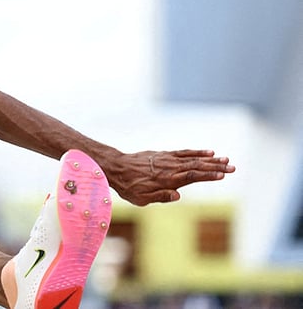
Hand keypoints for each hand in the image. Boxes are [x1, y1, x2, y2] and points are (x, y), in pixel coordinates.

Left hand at [105, 149, 234, 205]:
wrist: (117, 168)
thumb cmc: (129, 187)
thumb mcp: (141, 199)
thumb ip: (160, 197)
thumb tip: (177, 196)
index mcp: (167, 180)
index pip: (192, 176)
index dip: (208, 175)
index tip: (222, 175)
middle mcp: (170, 168)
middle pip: (196, 166)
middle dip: (215, 167)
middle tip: (233, 167)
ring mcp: (167, 159)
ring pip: (192, 158)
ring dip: (210, 159)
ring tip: (226, 159)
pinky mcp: (164, 154)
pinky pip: (183, 152)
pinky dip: (196, 152)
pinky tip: (208, 152)